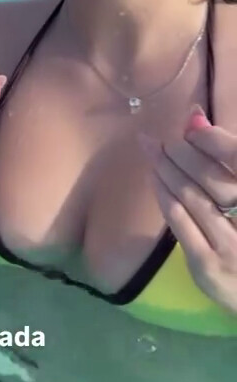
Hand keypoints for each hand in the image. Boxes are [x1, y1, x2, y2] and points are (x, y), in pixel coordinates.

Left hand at [140, 105, 236, 312]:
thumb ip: (226, 157)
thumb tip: (193, 116)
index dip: (212, 139)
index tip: (191, 124)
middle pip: (212, 177)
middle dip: (182, 152)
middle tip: (163, 138)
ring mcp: (231, 248)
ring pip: (191, 197)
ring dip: (167, 169)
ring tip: (152, 149)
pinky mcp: (207, 265)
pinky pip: (178, 221)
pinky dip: (164, 194)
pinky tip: (155, 178)